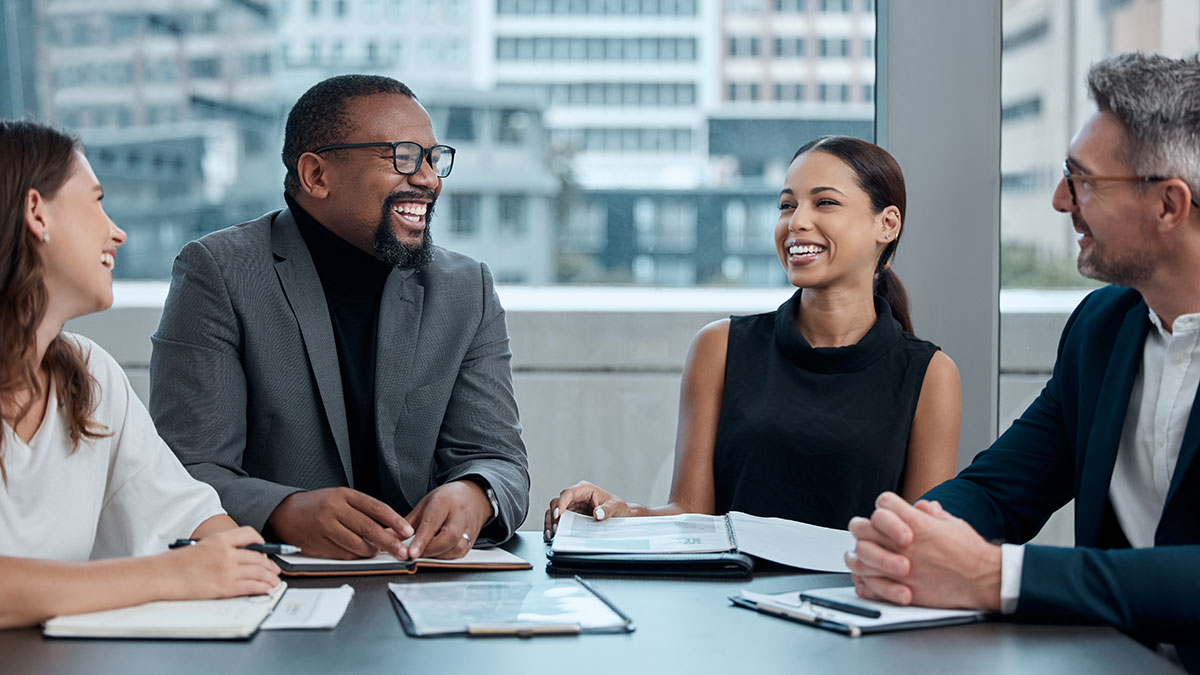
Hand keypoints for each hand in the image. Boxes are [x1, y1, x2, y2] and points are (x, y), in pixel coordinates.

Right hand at [163, 526, 279, 599]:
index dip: (261, 542)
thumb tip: (238, 555)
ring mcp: (227, 570)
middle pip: (258, 556)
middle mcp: (227, 553)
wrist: (162, 576)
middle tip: (275, 569)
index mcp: (220, 539)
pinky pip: (251, 586)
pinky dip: (262, 587)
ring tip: (274, 581)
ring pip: (259, 572)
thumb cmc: (176, 563)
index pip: (250, 534)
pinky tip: (266, 589)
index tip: (264, 548)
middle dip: (270, 564)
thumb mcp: (201, 546)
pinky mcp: (225, 587)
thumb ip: (221, 548)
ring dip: (270, 577)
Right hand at [267, 487, 413, 559]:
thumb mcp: (341, 498)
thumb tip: (391, 528)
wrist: (286, 513)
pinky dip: (355, 555)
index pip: (376, 508)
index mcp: (344, 495)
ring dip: (371, 551)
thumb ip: (363, 511)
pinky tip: (359, 553)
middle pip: (369, 528)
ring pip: (357, 544)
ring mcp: (325, 527)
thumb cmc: (319, 505)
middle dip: (389, 542)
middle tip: (402, 551)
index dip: (395, 521)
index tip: (407, 531)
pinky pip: (344, 554)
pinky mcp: (319, 543)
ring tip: (376, 551)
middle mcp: (335, 509)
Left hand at [405, 481, 492, 559]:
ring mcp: (469, 529)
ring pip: (456, 548)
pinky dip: (445, 557)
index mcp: (444, 502)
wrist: (473, 497)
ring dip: (437, 556)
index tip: (411, 553)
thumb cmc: (447, 500)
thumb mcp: (424, 504)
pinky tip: (435, 555)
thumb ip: (407, 523)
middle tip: (415, 555)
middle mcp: (459, 516)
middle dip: (431, 550)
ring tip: (424, 554)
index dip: (421, 540)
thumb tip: (387, 537)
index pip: (432, 523)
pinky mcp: (472, 541)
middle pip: (449, 537)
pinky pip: (459, 554)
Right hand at [543, 481, 634, 541]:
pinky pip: (556, 520)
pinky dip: (552, 528)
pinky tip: (551, 536)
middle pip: (556, 502)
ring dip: (550, 523)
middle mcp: (575, 497)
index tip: (558, 515)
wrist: (621, 516)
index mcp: (584, 489)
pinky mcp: (569, 516)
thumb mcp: (615, 507)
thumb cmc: (618, 508)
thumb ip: (606, 510)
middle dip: (553, 516)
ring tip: (552, 535)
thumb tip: (597, 514)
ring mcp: (571, 507)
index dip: (561, 504)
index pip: (568, 493)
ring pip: (553, 512)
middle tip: (556, 529)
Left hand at [845, 492, 1001, 610]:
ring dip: (857, 555)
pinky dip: (864, 581)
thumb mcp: (953, 523)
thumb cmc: (971, 554)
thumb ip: (932, 513)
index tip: (885, 514)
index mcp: (916, 523)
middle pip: (862, 527)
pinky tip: (867, 579)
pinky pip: (868, 584)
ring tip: (861, 557)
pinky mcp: (900, 589)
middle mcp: (903, 544)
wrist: (985, 581)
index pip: (884, 503)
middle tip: (866, 533)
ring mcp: (899, 567)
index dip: (884, 507)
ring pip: (859, 556)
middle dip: (862, 528)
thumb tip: (922, 506)